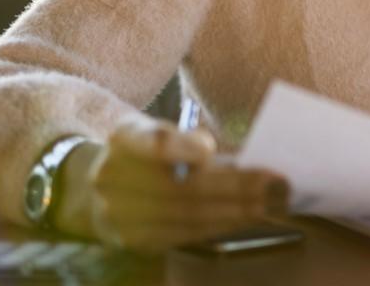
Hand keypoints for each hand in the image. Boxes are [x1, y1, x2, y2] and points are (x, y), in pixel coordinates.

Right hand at [55, 117, 289, 252]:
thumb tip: (225, 152)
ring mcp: (119, 214)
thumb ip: (186, 137)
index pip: (151, 142)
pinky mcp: (134, 239)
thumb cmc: (145, 154)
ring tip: (270, 202)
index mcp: (124, 138)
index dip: (179, 147)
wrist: (94, 190)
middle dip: (233, 187)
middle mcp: (113, 177)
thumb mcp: (157, 130)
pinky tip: (246, 217)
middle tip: (274, 183)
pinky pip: (184, 234)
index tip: (208, 149)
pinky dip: (220, 225)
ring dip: (234, 211)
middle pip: (181, 187)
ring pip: (187, 216)